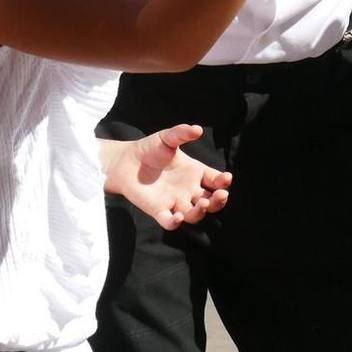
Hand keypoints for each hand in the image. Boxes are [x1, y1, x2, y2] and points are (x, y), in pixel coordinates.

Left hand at [103, 125, 231, 228]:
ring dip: (201, 212)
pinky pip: (169, 222)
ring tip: (203, 203)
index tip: (226, 178)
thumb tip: (198, 129)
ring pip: (194, 215)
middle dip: (218, 201)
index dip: (223, 182)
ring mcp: (174, 202)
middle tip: (221, 195)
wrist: (125, 161)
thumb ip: (181, 133)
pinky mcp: (158, 211)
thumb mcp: (167, 138)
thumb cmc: (149, 149)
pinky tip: (178, 216)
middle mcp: (188, 190)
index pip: (215, 181)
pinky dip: (175, 222)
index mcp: (195, 173)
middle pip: (210, 201)